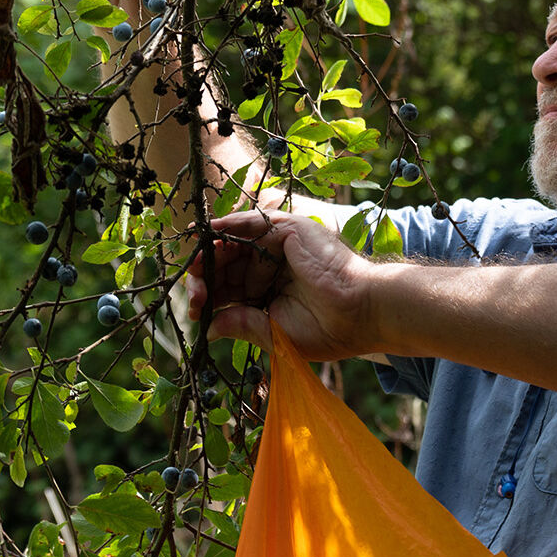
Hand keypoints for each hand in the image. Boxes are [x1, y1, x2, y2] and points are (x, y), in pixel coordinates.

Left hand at [190, 209, 376, 360]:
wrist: (362, 313)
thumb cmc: (329, 329)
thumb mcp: (275, 333)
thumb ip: (241, 324)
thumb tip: (208, 329)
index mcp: (272, 292)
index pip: (231, 289)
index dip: (210, 297)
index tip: (196, 313)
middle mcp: (274, 266)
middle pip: (227, 265)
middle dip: (206, 279)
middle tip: (194, 296)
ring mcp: (281, 246)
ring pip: (234, 245)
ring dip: (210, 255)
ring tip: (195, 269)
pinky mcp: (288, 229)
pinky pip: (250, 223)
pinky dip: (226, 226)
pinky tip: (206, 235)